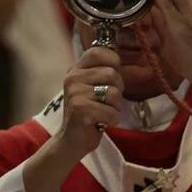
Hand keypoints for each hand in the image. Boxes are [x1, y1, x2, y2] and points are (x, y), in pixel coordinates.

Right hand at [55, 44, 123, 160]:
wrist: (72, 139)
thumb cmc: (88, 111)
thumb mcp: (92, 85)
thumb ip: (103, 70)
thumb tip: (119, 55)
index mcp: (76, 69)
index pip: (98, 51)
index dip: (113, 60)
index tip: (111, 75)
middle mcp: (73, 77)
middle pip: (112, 73)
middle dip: (117, 89)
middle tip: (106, 101)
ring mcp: (76, 93)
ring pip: (114, 93)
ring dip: (115, 107)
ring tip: (103, 111)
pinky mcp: (81, 110)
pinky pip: (112, 112)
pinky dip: (112, 120)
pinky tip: (100, 122)